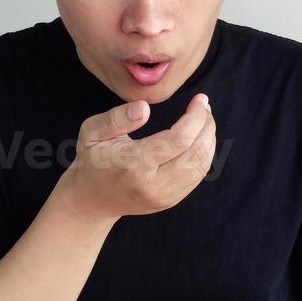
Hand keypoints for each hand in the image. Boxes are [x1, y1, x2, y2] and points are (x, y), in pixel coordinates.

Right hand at [52, 94, 215, 221]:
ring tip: (205, 118)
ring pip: (201, 166)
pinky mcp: (170, 201)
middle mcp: (152, 185)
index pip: (178, 140)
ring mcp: (163, 197)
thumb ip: (116, 118)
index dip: (196, 117)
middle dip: (207, 125)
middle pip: (196, 154)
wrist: (93, 199)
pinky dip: (204, 153)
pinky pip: (196, 176)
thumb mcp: (92, 131)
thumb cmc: (93, 158)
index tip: (200, 99)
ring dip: (209, 139)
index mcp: (133, 164)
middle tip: (204, 106)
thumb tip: (145, 108)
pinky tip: (200, 137)